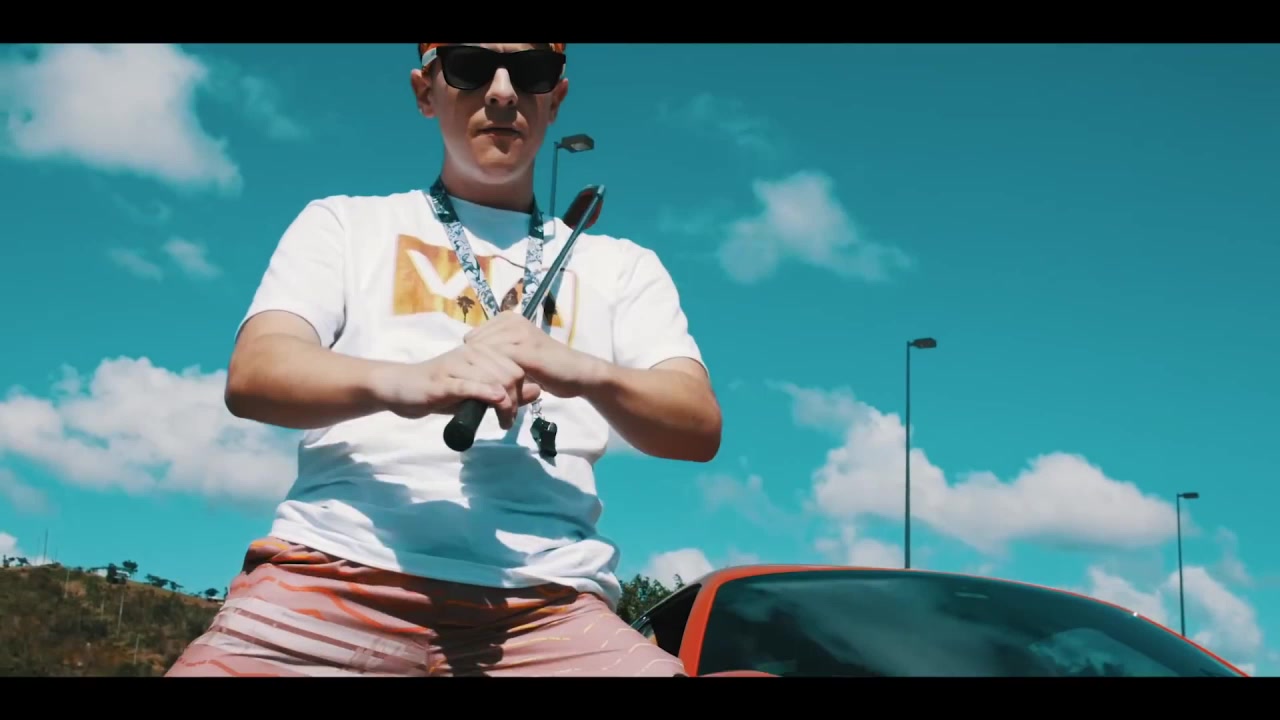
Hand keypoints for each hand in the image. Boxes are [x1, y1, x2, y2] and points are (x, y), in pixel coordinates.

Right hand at [370, 344, 542, 428]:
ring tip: (503, 422)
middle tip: (507, 420)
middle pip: (511, 374)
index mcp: (481, 351)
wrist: (401, 387)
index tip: (514, 411)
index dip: (522, 391)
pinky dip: (487, 394)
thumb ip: (507, 391)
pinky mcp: (444, 382)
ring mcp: (457, 365)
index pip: (517, 367)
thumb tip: (538, 390)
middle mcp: (472, 353)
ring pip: (495, 380)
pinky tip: (496, 403)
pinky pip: (471, 386)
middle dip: (516, 400)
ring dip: (505, 405)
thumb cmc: (439, 390)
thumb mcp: (477, 391)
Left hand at [463, 311, 604, 397]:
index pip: (471, 338)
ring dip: (482, 376)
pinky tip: (496, 396)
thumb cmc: (548, 367)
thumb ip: (497, 353)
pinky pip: (498, 364)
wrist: (577, 373)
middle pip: (474, 346)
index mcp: (507, 319)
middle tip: (481, 390)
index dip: (471, 360)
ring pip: (484, 355)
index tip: (478, 379)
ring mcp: (518, 333)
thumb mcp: (517, 356)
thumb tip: (469, 359)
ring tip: (486, 395)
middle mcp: (511, 321)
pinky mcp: (525, 349)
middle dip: (474, 368)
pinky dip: (493, 381)